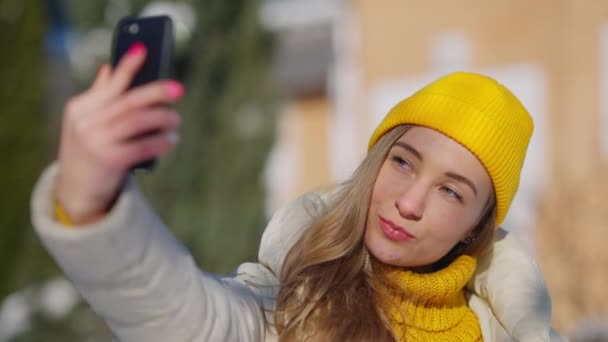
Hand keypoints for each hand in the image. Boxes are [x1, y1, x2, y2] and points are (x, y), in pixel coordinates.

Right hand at [55, 43, 183, 224]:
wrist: (75, 193)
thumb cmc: (88, 153)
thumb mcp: (86, 124)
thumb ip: (99, 97)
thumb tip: (109, 68)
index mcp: (80, 107)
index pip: (110, 82)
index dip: (128, 65)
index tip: (144, 49)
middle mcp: (86, 122)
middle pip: (128, 100)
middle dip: (156, 92)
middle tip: (178, 88)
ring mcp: (96, 141)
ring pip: (138, 121)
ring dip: (162, 119)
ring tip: (176, 120)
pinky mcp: (109, 161)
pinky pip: (142, 146)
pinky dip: (160, 141)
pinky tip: (171, 139)